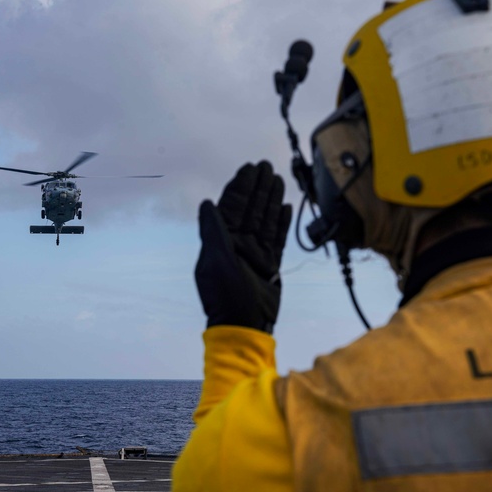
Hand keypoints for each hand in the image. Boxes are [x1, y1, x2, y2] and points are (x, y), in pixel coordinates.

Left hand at [195, 161, 292, 332]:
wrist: (245, 325)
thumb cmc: (226, 296)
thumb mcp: (215, 261)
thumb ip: (212, 230)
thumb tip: (207, 203)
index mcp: (222, 241)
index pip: (232, 206)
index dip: (240, 187)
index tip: (248, 169)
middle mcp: (238, 244)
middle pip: (250, 209)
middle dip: (257, 187)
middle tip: (265, 166)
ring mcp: (255, 253)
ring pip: (265, 220)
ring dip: (270, 200)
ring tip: (278, 180)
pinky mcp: (270, 264)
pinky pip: (277, 238)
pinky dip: (281, 223)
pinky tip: (285, 208)